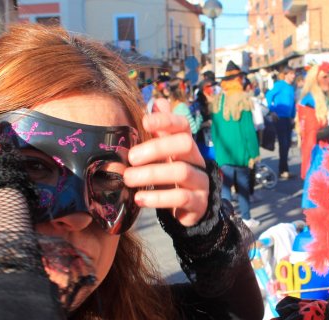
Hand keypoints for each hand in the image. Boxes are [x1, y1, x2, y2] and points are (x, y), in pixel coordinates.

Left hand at [124, 98, 208, 226]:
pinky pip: (181, 197)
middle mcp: (197, 160)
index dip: (166, 120)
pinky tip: (139, 199)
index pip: (183, 125)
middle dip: (157, 148)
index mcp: (187, 146)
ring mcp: (200, 182)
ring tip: (128, 179)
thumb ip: (160, 131)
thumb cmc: (169, 176)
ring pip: (182, 172)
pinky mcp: (198, 203)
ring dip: (151, 174)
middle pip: (186, 144)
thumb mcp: (163, 154)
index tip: (144, 122)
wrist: (189, 209)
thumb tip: (157, 101)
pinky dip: (158, 198)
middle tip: (131, 158)